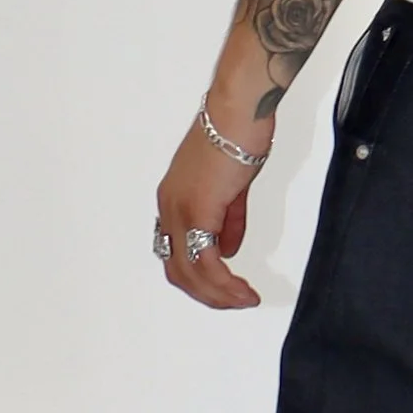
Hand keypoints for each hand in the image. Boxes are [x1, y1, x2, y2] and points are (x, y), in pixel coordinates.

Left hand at [154, 113, 269, 310]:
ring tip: (243, 300)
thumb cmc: (237, 134)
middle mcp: (169, 208)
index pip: (176, 252)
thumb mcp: (233, 187)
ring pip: (190, 272)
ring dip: (218, 294)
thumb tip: (228, 249)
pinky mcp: (197, 210)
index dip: (197, 277)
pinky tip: (242, 289)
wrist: (239, 109)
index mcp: (174, 200)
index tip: (223, 288)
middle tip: (233, 302)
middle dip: (206, 294)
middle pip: (178, 270)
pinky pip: (208, 261)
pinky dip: (224, 282)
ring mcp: (180, 210)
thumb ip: (229, 220)